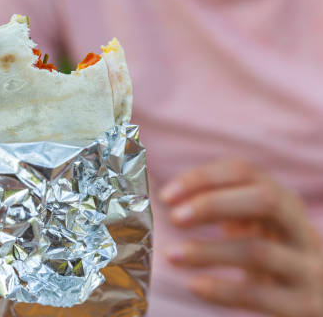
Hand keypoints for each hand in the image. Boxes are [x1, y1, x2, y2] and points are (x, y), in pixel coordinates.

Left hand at [161, 159, 322, 316]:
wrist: (318, 300)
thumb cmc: (273, 255)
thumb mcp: (255, 223)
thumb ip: (223, 206)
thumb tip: (169, 198)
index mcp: (284, 201)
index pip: (245, 172)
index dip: (203, 178)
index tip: (167, 195)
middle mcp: (300, 228)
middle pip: (265, 200)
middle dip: (213, 204)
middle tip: (174, 217)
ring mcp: (307, 267)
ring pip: (259, 251)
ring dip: (208, 251)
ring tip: (172, 254)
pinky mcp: (304, 305)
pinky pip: (259, 295)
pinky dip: (222, 289)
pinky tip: (194, 285)